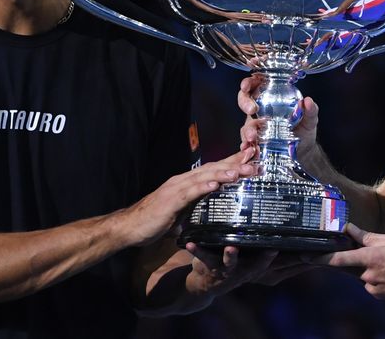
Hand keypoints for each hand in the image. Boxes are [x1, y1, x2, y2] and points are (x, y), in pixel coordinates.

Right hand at [120, 149, 256, 246]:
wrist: (130, 226)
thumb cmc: (155, 220)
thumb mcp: (182, 212)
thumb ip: (197, 207)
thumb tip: (214, 211)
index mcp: (187, 182)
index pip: (214, 169)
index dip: (233, 162)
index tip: (251, 158)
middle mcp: (183, 181)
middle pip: (213, 168)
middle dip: (235, 164)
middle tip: (255, 160)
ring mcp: (175, 189)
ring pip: (203, 177)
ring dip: (223, 173)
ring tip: (241, 170)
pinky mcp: (170, 201)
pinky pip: (189, 192)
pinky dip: (203, 187)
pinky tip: (215, 184)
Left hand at [183, 244, 276, 295]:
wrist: (204, 285)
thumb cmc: (230, 265)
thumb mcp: (245, 263)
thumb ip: (255, 250)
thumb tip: (270, 226)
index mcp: (251, 268)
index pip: (265, 263)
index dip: (271, 258)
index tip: (276, 249)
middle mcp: (240, 271)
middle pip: (252, 266)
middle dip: (259, 260)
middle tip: (268, 249)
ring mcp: (224, 270)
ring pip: (229, 264)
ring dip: (231, 256)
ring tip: (231, 248)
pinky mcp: (209, 266)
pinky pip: (203, 257)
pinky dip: (197, 250)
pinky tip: (191, 243)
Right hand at [237, 75, 319, 157]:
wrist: (303, 151)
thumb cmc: (304, 129)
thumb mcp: (310, 119)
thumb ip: (311, 110)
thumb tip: (308, 101)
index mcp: (271, 97)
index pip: (256, 85)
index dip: (248, 82)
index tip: (247, 84)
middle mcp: (260, 110)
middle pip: (244, 100)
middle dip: (244, 102)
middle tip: (252, 109)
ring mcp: (256, 126)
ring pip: (246, 124)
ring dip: (247, 129)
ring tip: (253, 136)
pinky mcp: (256, 142)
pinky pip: (247, 142)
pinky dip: (245, 145)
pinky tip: (247, 148)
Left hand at [316, 223, 384, 306]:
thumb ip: (368, 237)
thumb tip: (349, 229)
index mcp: (371, 257)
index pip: (340, 258)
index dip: (321, 258)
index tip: (307, 256)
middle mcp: (368, 274)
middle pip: (351, 266)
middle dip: (356, 260)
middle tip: (372, 255)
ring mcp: (373, 287)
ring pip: (362, 275)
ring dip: (370, 269)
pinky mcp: (379, 296)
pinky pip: (371, 284)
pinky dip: (377, 278)